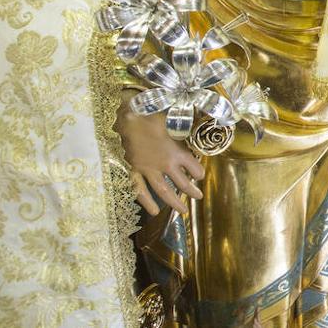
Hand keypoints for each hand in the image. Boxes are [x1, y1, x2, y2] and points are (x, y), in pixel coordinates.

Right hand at [115, 92, 204, 214]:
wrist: (127, 117)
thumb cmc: (152, 116)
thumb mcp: (174, 121)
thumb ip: (186, 130)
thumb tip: (199, 126)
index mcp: (176, 152)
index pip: (193, 167)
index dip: (199, 172)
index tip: (201, 176)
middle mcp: (164, 164)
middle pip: (182, 183)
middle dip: (192, 191)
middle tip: (199, 197)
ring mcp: (148, 170)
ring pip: (163, 191)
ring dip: (173, 201)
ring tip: (182, 211)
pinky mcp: (133, 171)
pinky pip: (139, 190)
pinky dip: (147, 201)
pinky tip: (154, 211)